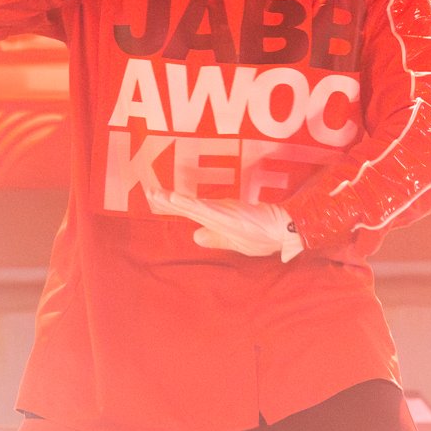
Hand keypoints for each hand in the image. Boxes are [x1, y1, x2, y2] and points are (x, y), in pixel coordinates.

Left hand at [151, 191, 302, 260]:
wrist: (283, 230)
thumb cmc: (262, 234)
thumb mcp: (234, 240)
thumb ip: (215, 237)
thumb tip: (195, 236)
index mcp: (216, 217)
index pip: (187, 210)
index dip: (169, 204)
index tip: (153, 197)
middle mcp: (215, 211)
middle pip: (184, 205)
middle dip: (164, 200)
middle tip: (147, 191)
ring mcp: (220, 212)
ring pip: (190, 205)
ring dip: (172, 200)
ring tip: (154, 194)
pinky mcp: (227, 215)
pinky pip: (203, 209)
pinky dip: (187, 203)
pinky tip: (175, 199)